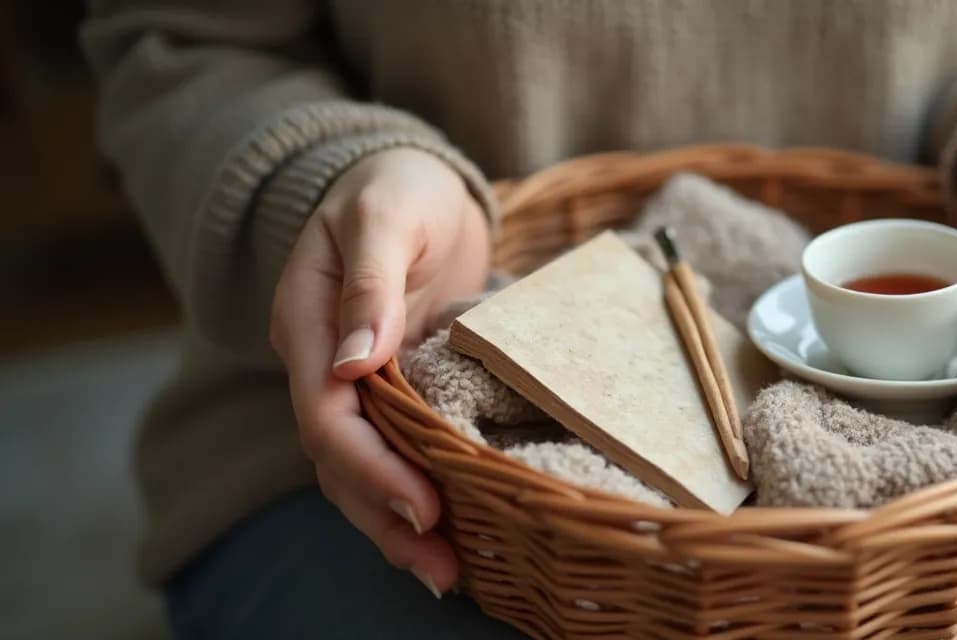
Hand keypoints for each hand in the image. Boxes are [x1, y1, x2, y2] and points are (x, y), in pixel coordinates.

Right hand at [270, 147, 489, 594]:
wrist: (411, 182)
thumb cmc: (396, 187)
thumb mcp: (385, 216)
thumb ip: (370, 284)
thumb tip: (356, 362)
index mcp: (307, 324)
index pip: (327, 417)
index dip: (372, 468)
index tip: (425, 505)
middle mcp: (322, 363)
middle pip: (340, 461)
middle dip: (388, 518)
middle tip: (443, 572)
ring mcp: (354, 381)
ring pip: (363, 469)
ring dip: (399, 523)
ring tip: (448, 576)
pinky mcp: (392, 390)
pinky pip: (396, 452)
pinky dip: (417, 492)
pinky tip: (453, 533)